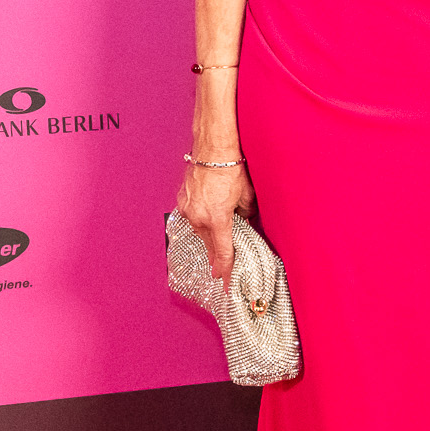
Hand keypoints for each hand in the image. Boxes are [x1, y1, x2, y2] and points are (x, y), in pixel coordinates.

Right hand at [174, 159, 253, 280]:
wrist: (212, 149)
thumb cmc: (230, 168)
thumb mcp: (247, 196)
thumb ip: (246, 213)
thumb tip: (245, 219)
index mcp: (217, 219)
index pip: (223, 252)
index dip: (225, 269)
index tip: (225, 282)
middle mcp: (199, 217)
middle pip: (210, 245)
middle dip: (216, 257)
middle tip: (219, 270)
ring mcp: (188, 209)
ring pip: (200, 231)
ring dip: (209, 238)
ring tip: (215, 246)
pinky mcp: (183, 200)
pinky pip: (192, 217)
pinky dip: (200, 221)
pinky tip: (205, 221)